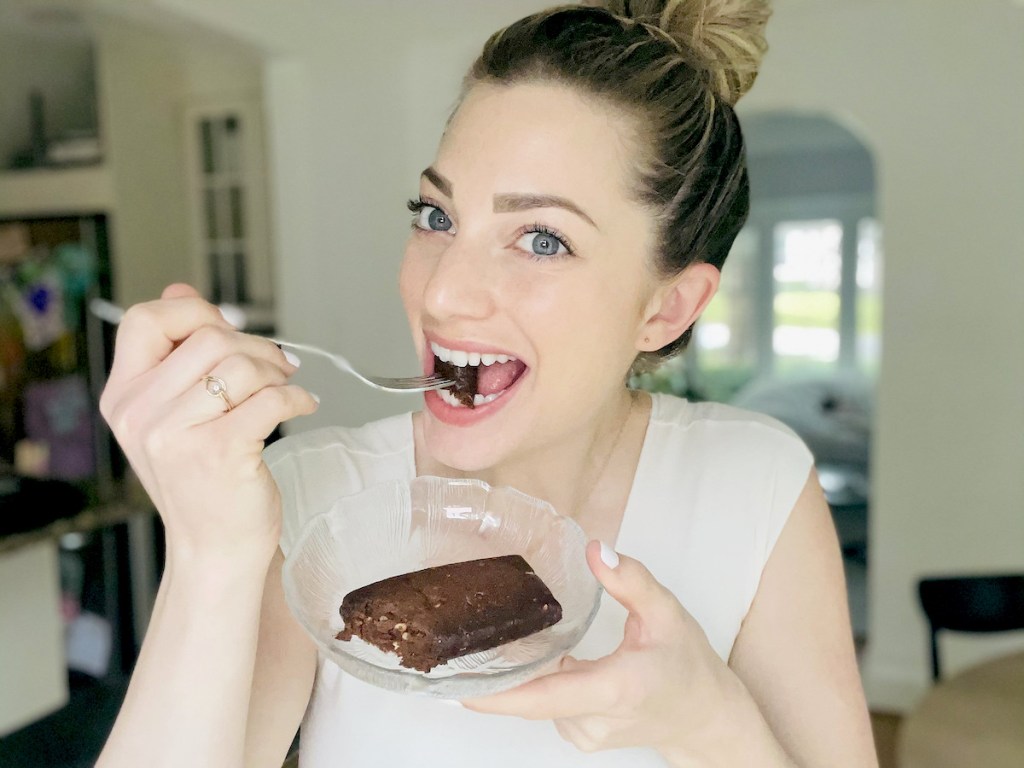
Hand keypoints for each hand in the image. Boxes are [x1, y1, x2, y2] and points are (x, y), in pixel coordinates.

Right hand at [99, 284, 318, 563]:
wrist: (215, 548)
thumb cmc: (203, 480)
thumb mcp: (174, 415)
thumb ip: (175, 354)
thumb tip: (179, 291)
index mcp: (123, 397)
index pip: (144, 320)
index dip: (195, 313)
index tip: (229, 330)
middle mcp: (139, 414)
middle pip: (208, 337)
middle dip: (254, 345)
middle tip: (277, 366)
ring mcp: (176, 435)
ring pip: (240, 365)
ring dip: (276, 371)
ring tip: (286, 388)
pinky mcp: (219, 453)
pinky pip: (270, 399)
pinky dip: (298, 398)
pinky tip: (303, 406)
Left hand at [462, 541, 744, 759]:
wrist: (705, 716)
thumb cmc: (688, 666)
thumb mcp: (668, 613)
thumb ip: (632, 581)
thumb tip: (596, 550)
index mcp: (615, 689)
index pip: (544, 697)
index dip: (497, 696)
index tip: (457, 687)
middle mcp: (593, 719)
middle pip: (530, 695)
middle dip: (494, 669)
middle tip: (460, 633)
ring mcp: (584, 733)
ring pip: (536, 698)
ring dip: (519, 671)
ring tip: (498, 635)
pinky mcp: (579, 735)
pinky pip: (545, 704)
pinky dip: (537, 680)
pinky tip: (537, 655)